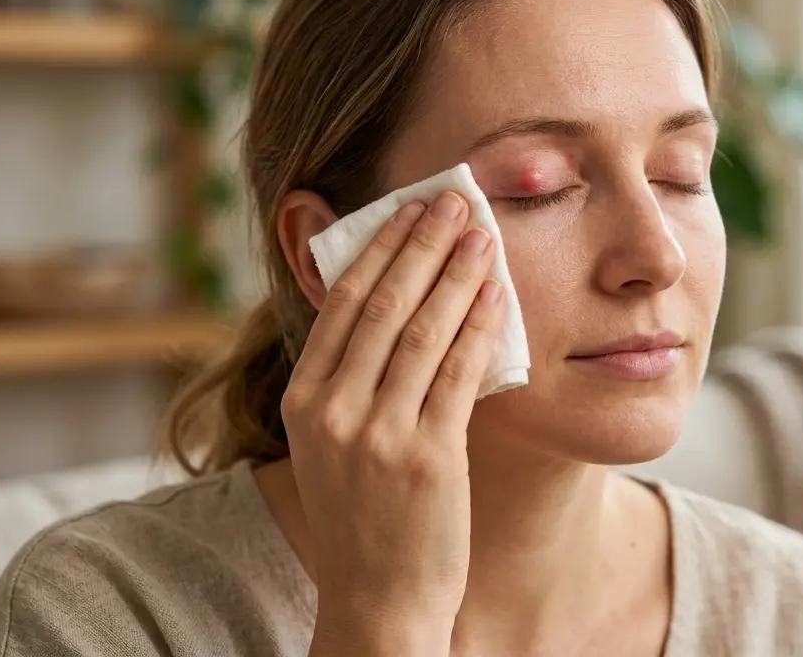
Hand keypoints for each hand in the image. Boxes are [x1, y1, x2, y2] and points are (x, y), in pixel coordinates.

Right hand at [282, 191, 505, 654]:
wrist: (378, 602)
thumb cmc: (364, 519)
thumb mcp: (332, 446)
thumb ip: (348, 384)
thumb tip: (390, 306)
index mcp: (304, 403)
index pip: (342, 305)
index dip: (379, 249)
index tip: (408, 209)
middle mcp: (333, 413)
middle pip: (382, 305)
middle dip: (422, 244)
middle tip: (453, 200)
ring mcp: (378, 436)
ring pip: (423, 331)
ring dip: (456, 273)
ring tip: (481, 233)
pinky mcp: (427, 458)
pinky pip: (459, 373)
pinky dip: (480, 325)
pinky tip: (498, 293)